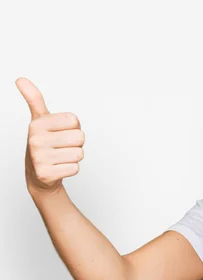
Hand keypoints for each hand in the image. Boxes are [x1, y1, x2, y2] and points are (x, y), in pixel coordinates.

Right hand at [16, 77, 84, 195]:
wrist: (39, 175)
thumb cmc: (45, 144)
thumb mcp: (40, 120)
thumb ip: (34, 99)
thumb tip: (20, 79)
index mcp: (37, 123)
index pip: (75, 120)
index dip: (73, 127)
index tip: (61, 132)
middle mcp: (35, 139)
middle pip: (80, 137)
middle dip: (76, 143)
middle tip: (62, 147)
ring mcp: (39, 157)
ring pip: (79, 153)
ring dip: (74, 157)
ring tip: (60, 157)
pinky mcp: (45, 174)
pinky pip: (75, 168)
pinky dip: (71, 169)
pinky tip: (59, 168)